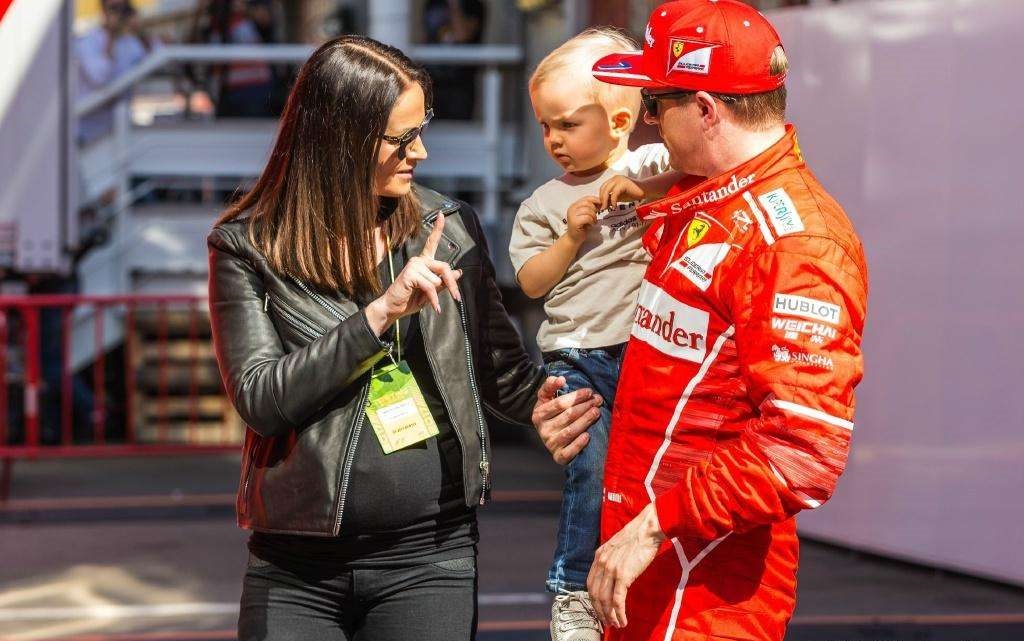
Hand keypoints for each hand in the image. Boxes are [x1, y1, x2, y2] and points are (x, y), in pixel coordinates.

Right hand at [367, 215, 461, 329]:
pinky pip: (430, 286)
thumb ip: (444, 281)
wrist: (393, 308)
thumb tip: (459, 272)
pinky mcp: (410, 273)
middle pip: (444, 267)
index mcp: (424, 262)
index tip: (441, 214)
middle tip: (458, 298)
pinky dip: (433, 300)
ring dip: (435, 295)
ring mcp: (414, 265)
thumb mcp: (432, 291)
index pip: (432, 242)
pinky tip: (434, 308)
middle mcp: (419, 260)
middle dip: (452, 284)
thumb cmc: (411, 299)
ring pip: (437, 280)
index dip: (437, 228)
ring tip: (424, 300)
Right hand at [531, 376, 602, 464]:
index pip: (559, 403)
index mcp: (538, 414)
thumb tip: (560, 378)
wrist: (549, 436)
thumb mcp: (546, 398)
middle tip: (597, 401)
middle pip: (567, 416)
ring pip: (570, 432)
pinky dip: (578, 444)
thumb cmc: (552, 414)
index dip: (575, 397)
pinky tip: (587, 436)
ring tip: (596, 412)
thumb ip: (550, 385)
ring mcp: (550, 444)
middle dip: (584, 407)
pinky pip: (569, 452)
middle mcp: (543, 430)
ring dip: (585, 421)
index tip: (589, 391)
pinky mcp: (558, 456)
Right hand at [566, 196, 599, 243]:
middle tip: (595, 216)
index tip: (600, 206)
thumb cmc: (581, 226)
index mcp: (574, 205)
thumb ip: (590, 207)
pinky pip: (588, 218)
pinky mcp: (575, 222)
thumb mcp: (585, 214)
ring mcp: (572, 215)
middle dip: (595, 209)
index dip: (595, 200)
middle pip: (588, 203)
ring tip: (593, 221)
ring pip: (588, 210)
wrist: (574, 238)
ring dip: (594, 216)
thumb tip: (600, 201)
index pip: (586, 198)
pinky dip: (592, 221)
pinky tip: (591, 225)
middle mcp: (572, 208)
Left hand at [587, 503, 665, 628]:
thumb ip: (611, 559)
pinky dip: (618, 613)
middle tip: (606, 621)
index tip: (599, 609)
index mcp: (599, 556)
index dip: (593, 599)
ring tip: (615, 624)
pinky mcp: (623, 575)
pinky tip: (623, 620)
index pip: (590, 583)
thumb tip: (613, 575)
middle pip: (595, 594)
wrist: (648, 529)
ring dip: (609, 615)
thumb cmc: (637, 536)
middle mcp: (602, 563)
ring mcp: (611, 569)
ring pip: (604, 600)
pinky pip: (617, 600)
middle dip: (599, 611)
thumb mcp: (617, 546)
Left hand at [599, 176, 645, 210]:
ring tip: (607, 208)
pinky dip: (613, 200)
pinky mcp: (624, 183)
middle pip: (603, 188)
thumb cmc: (633, 193)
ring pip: (607, 190)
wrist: (645, 190)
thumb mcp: (620, 197)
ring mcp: (620, 179)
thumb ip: (611, 198)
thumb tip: (603, 205)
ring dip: (605, 200)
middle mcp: (615, 178)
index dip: (601, 196)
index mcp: (613, 179)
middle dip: (602, 199)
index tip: (602, 205)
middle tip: (602, 208)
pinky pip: (615, 193)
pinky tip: (615, 206)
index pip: (603, 187)